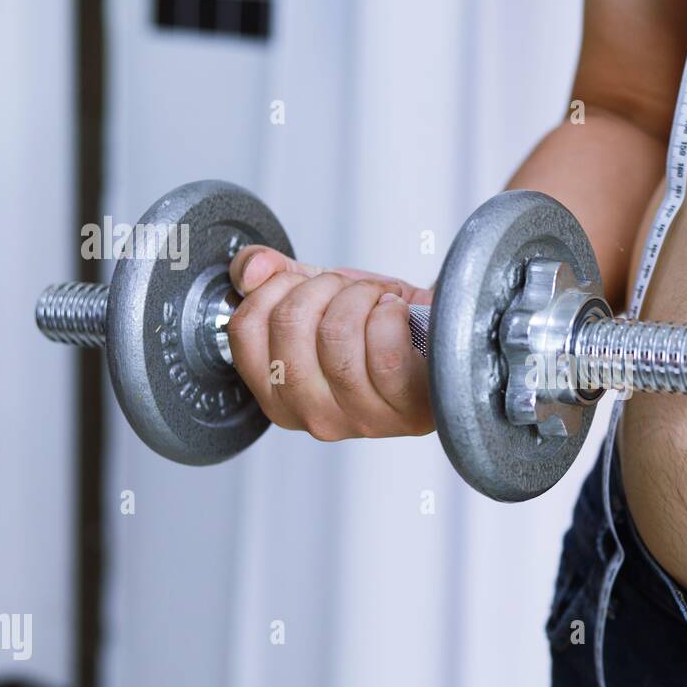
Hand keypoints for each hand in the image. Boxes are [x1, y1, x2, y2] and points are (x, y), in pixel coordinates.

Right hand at [225, 247, 434, 439]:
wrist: (442, 342)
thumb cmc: (380, 328)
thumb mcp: (319, 296)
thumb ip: (274, 275)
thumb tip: (252, 267)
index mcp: (278, 395)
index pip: (244, 329)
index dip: (274, 287)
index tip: (303, 284)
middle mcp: (314, 416)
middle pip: (290, 326)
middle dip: (321, 286)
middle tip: (345, 289)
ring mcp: (360, 419)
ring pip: (337, 335)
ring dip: (359, 297)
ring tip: (376, 300)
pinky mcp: (405, 410)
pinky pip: (383, 348)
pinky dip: (391, 313)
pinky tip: (397, 313)